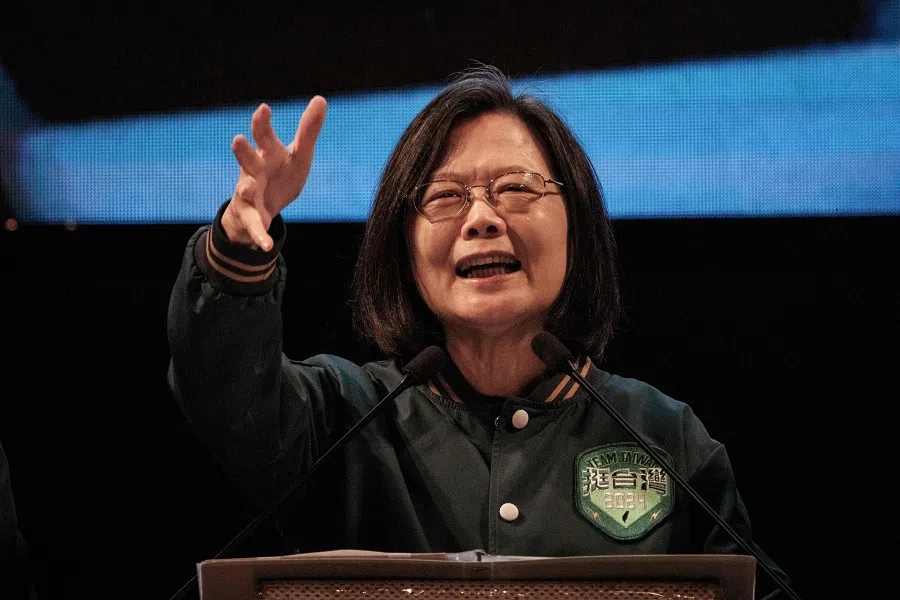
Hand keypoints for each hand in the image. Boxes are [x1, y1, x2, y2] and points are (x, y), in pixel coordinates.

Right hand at [221, 96, 327, 249]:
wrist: (264, 208)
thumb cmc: (280, 175)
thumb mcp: (298, 155)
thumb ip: (308, 131)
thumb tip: (320, 99)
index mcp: (266, 154)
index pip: (264, 135)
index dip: (262, 123)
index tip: (264, 108)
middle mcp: (253, 171)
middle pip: (247, 159)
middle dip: (243, 151)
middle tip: (239, 140)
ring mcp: (248, 194)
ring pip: (243, 190)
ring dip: (244, 189)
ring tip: (246, 188)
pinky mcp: (250, 218)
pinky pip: (255, 227)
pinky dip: (260, 236)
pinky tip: (267, 246)